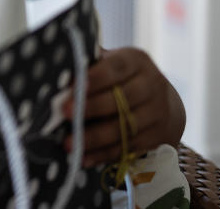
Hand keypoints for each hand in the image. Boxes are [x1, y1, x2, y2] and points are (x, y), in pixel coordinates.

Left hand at [65, 47, 185, 165]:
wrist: (162, 102)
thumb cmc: (122, 79)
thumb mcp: (111, 64)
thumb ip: (89, 66)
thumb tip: (57, 71)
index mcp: (136, 61)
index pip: (116, 67)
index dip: (95, 77)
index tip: (72, 86)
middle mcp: (151, 85)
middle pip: (122, 98)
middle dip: (92, 107)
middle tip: (65, 113)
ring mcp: (156, 113)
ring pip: (125, 127)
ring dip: (94, 137)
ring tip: (69, 142)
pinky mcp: (156, 137)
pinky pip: (127, 148)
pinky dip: (103, 154)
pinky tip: (84, 157)